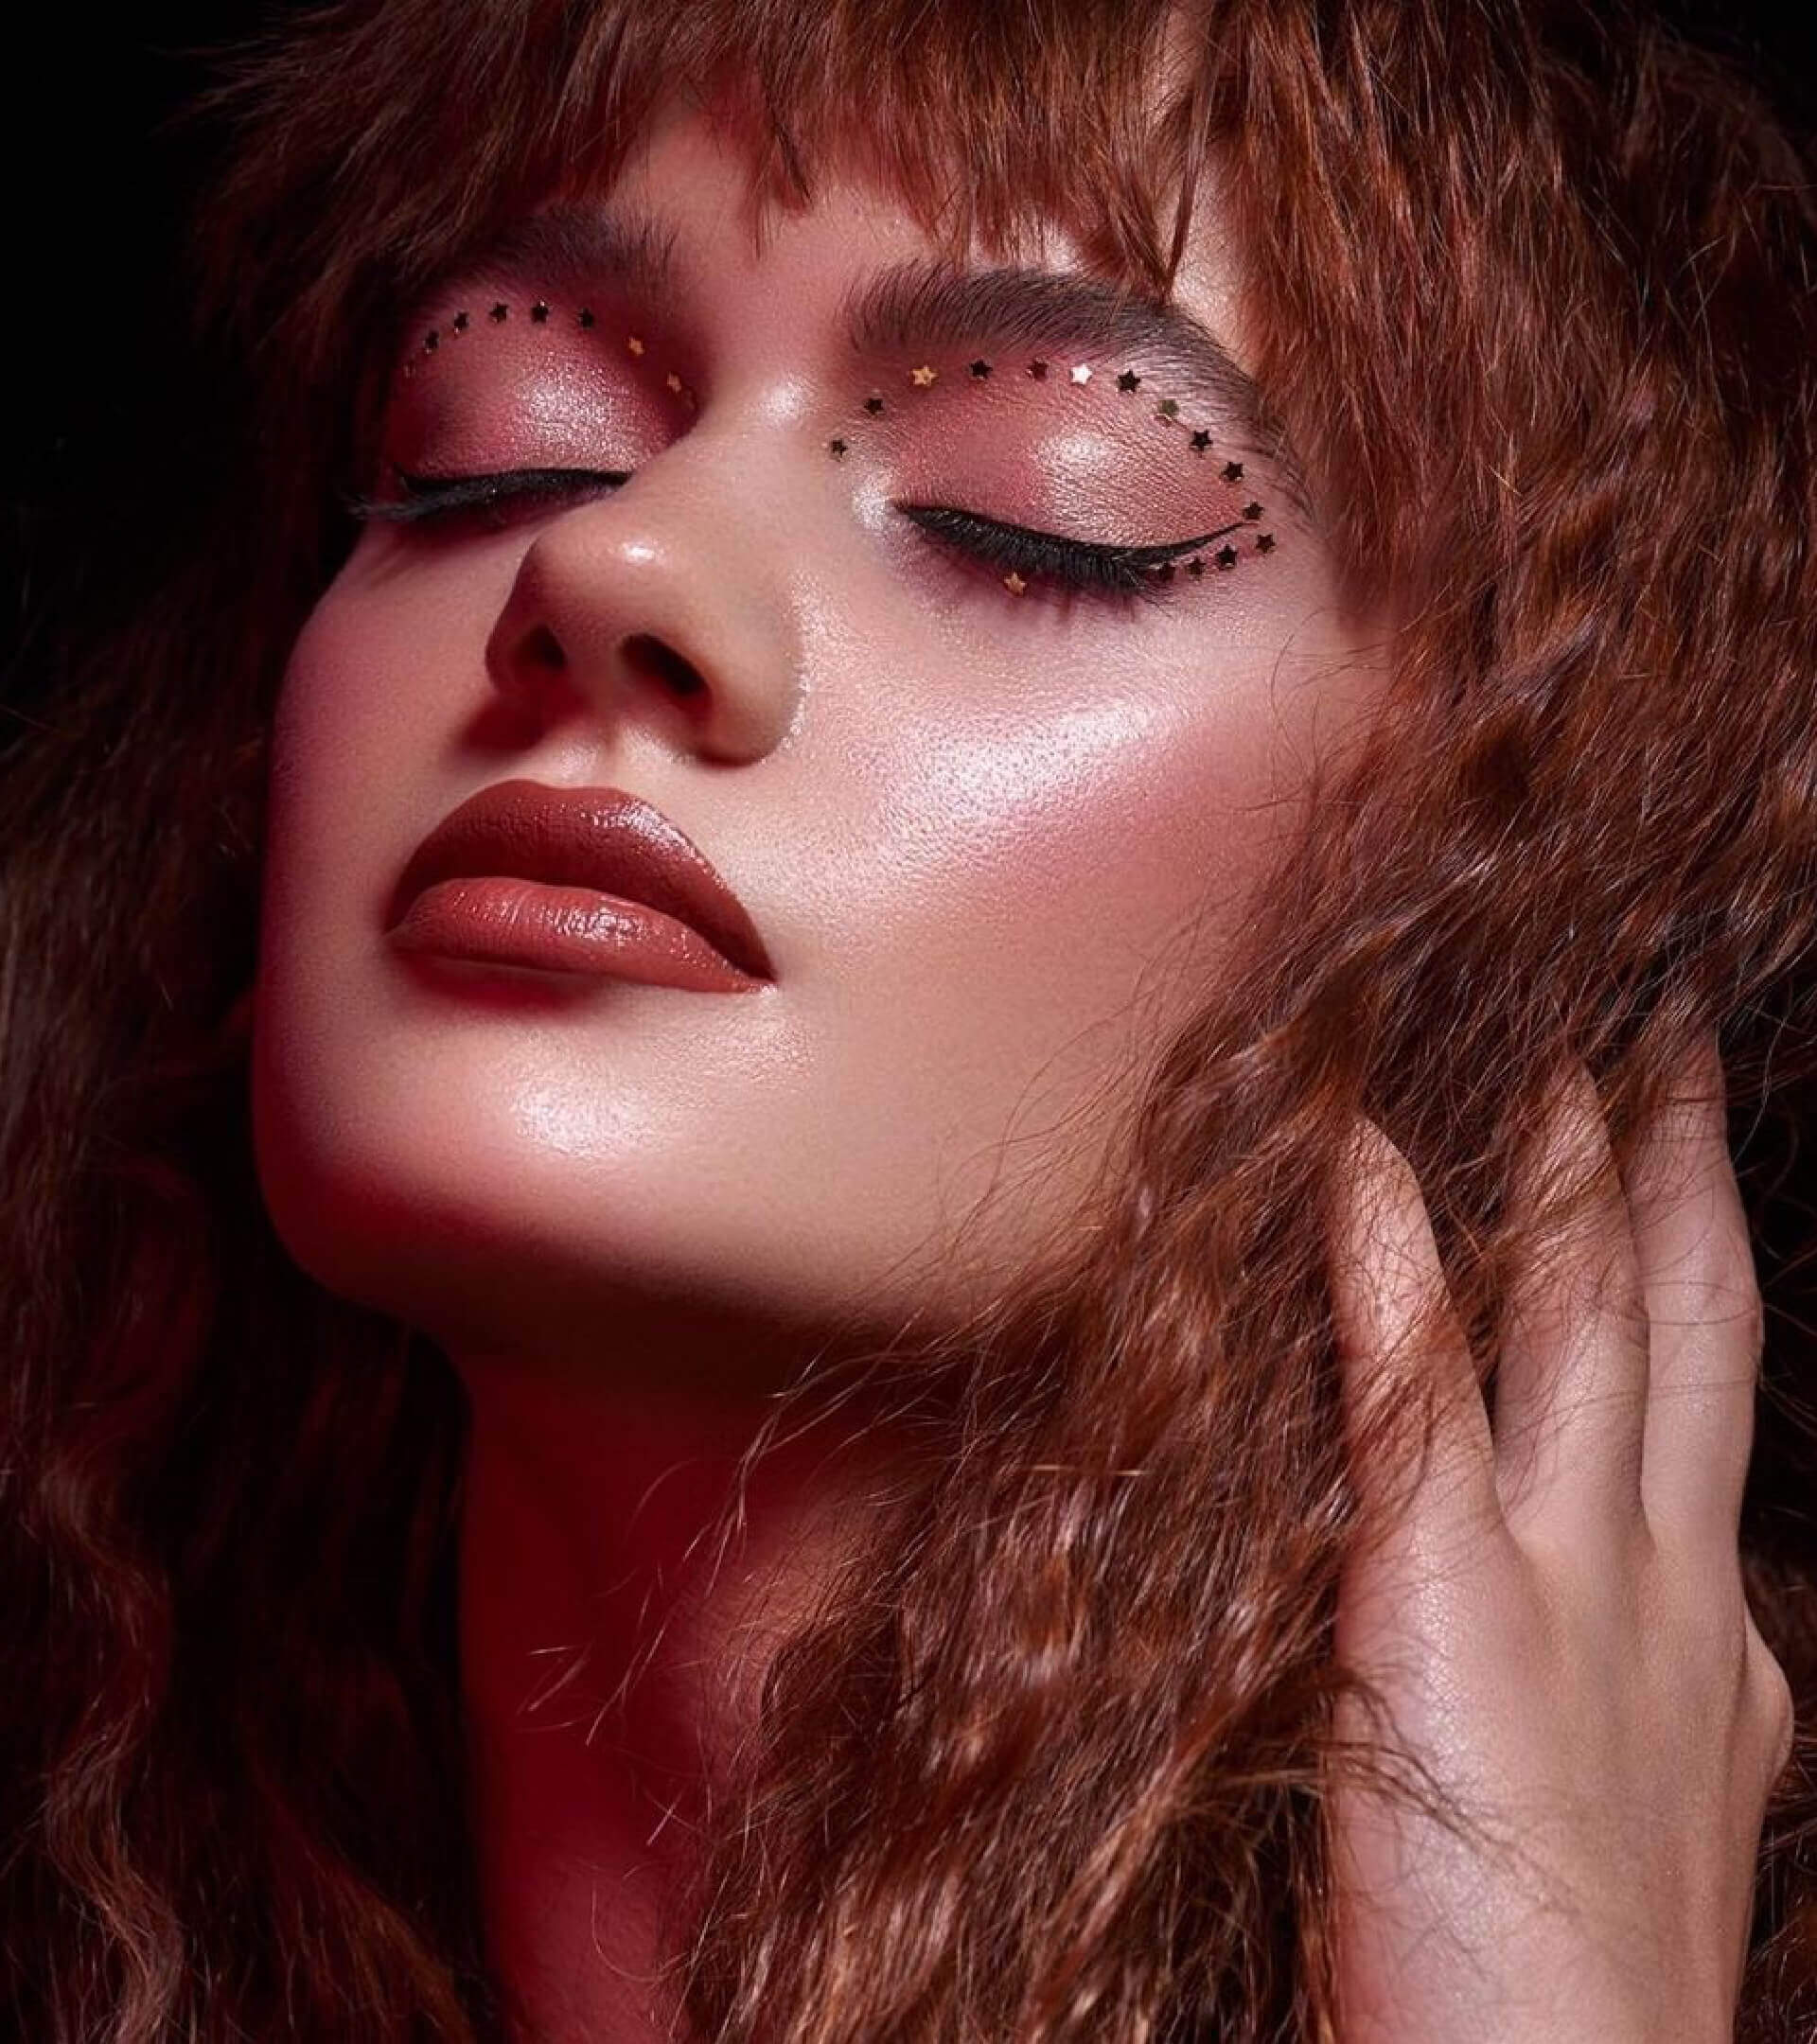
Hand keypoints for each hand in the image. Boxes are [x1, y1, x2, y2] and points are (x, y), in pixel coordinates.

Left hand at [1326, 1044, 1792, 2043]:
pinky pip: (1418, 1384)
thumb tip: (1667, 1650)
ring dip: (1570, 1174)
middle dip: (1681, 1174)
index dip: (1697, 1277)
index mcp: (1709, 1642)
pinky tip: (1360, 1150)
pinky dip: (1388, 1256)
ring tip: (1560, 1051)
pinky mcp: (1450, 1597)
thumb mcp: (1638, 1809)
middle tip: (1667, 1046)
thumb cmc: (1565, 1993)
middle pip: (1686, 1326)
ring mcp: (1575, 1581)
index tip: (1678, 1182)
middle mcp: (1668, 1585)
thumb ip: (1651, 1701)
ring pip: (1588, 1323)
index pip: (1706, 1410)